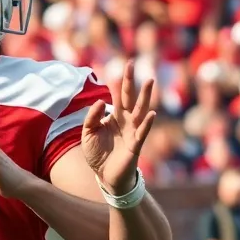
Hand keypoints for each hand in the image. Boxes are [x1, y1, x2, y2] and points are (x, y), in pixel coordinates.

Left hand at [82, 60, 155, 194]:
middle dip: (131, 81)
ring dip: (145, 96)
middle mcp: (126, 121)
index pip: (118, 95)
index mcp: (114, 117)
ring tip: (150, 81)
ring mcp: (132, 132)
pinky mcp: (135, 145)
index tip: (125, 65)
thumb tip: (102, 101)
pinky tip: (152, 114)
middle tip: (132, 62)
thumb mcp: (87, 133)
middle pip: (130, 97)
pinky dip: (147, 123)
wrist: (104, 176)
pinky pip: (142, 132)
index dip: (120, 81)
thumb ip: (92, 117)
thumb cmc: (97, 154)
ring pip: (140, 110)